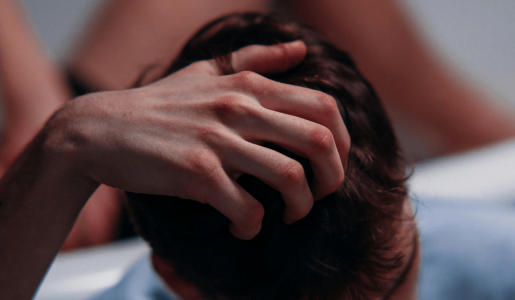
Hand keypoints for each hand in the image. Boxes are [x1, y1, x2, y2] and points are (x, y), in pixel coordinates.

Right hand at [57, 41, 349, 238]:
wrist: (100, 128)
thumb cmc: (160, 104)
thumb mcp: (206, 70)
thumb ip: (256, 58)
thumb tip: (301, 49)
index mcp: (248, 85)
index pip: (325, 107)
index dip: (344, 143)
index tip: (331, 166)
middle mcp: (239, 107)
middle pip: (321, 142)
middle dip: (333, 179)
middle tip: (319, 196)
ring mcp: (217, 139)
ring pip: (291, 179)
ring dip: (300, 208)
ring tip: (287, 216)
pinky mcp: (195, 172)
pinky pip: (247, 209)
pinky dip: (253, 227)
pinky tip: (243, 228)